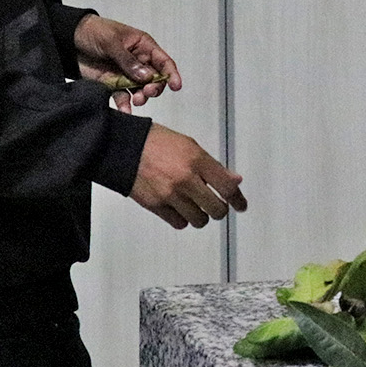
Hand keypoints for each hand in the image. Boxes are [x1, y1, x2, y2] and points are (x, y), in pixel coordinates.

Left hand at [74, 15, 181, 110]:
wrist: (68, 39)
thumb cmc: (94, 32)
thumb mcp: (112, 42)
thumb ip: (129, 61)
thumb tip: (147, 77)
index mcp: (143, 46)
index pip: (163, 61)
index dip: (172, 74)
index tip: (176, 86)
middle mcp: (138, 62)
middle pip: (155, 79)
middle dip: (154, 88)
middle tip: (146, 92)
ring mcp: (125, 74)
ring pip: (140, 90)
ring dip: (141, 97)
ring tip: (136, 101)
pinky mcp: (112, 84)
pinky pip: (122, 96)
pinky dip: (124, 104)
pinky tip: (125, 110)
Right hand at [130, 123, 246, 228]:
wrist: (124, 148)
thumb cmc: (156, 143)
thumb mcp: (191, 146)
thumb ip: (214, 166)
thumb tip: (234, 180)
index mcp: (197, 160)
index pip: (227, 187)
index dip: (238, 200)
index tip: (241, 205)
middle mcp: (185, 179)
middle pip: (216, 209)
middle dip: (219, 209)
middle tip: (217, 205)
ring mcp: (170, 195)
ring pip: (198, 220)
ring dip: (201, 215)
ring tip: (196, 206)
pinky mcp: (155, 206)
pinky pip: (179, 223)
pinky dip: (183, 219)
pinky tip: (180, 208)